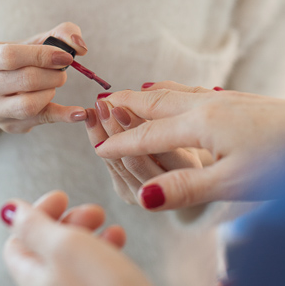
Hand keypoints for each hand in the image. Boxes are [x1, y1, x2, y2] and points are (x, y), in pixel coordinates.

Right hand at [0, 23, 87, 132]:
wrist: (1, 87)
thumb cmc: (21, 59)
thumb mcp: (34, 40)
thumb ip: (61, 33)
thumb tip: (79, 46)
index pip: (10, 56)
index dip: (42, 56)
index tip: (65, 56)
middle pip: (25, 80)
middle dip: (52, 75)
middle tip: (61, 72)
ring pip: (28, 105)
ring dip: (50, 92)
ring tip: (53, 85)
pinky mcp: (8, 125)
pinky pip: (40, 120)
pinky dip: (64, 116)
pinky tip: (79, 113)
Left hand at [3, 191, 173, 285]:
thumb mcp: (63, 246)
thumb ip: (34, 226)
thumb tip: (10, 211)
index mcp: (33, 279)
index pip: (18, 240)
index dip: (37, 214)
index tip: (63, 198)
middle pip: (46, 248)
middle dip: (68, 221)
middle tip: (93, 211)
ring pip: (73, 258)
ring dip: (88, 233)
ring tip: (108, 222)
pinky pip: (94, 272)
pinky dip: (104, 250)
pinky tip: (120, 240)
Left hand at [85, 96, 202, 205]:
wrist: (185, 180)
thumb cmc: (189, 141)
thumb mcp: (187, 125)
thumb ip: (169, 111)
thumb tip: (143, 88)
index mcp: (192, 170)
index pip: (158, 148)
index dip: (135, 125)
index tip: (119, 104)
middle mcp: (169, 189)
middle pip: (135, 158)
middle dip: (114, 129)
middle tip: (102, 104)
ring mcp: (145, 197)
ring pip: (119, 164)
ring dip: (102, 135)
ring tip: (93, 110)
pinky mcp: (128, 195)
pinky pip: (111, 167)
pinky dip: (100, 142)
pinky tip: (92, 122)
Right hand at [94, 82, 284, 209]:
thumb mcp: (234, 181)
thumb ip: (186, 187)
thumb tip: (144, 197)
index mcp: (200, 124)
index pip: (148, 134)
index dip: (120, 144)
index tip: (94, 148)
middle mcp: (207, 106)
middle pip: (155, 103)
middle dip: (125, 105)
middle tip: (98, 104)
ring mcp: (224, 100)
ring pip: (173, 94)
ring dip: (145, 96)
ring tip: (127, 95)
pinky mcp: (238, 101)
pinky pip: (191, 93)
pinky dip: (170, 93)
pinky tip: (176, 95)